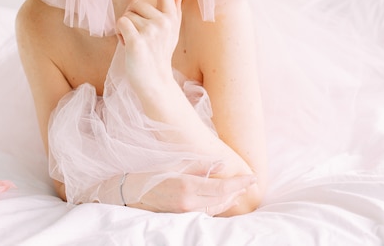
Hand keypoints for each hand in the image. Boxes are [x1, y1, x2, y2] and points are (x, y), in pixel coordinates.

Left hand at [116, 0, 182, 90]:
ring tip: (136, 43)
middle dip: (131, 19)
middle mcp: (164, 20)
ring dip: (125, 29)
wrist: (155, 82)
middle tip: (140, 37)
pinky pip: (121, 24)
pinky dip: (120, 35)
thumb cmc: (160, 56)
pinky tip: (128, 47)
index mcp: (171, 15)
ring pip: (126, 14)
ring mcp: (152, 30)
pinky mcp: (138, 40)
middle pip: (134, 3)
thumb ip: (175, 12)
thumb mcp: (172, 33)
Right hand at [120, 164, 257, 215]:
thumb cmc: (152, 175)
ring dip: (230, 199)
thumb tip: (221, 163)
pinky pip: (207, 213)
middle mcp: (189, 203)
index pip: (222, 187)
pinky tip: (224, 200)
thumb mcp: (176, 165)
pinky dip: (219, 207)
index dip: (240, 183)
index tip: (253, 178)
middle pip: (222, 199)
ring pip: (216, 208)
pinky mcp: (182, 219)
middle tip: (250, 182)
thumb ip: (200, 166)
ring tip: (240, 190)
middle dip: (238, 191)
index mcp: (188, 186)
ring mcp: (186, 213)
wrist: (131, 194)